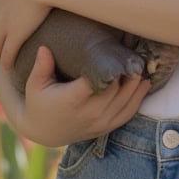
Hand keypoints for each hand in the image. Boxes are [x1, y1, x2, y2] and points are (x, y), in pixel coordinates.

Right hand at [0, 43, 150, 147]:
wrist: (45, 131)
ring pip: (127, 100)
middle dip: (127, 70)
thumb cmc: (40, 103)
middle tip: (134, 51)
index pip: (100, 81)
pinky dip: (138, 98)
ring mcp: (100, 123)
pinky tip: (143, 83)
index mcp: (74, 100)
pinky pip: (128, 113)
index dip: (111, 66)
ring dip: (137, 82)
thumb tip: (44, 47)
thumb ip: (41, 66)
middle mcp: (90, 113)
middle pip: (118, 88)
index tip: (117, 50)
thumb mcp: (35, 85)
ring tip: (141, 63)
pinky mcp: (106, 128)